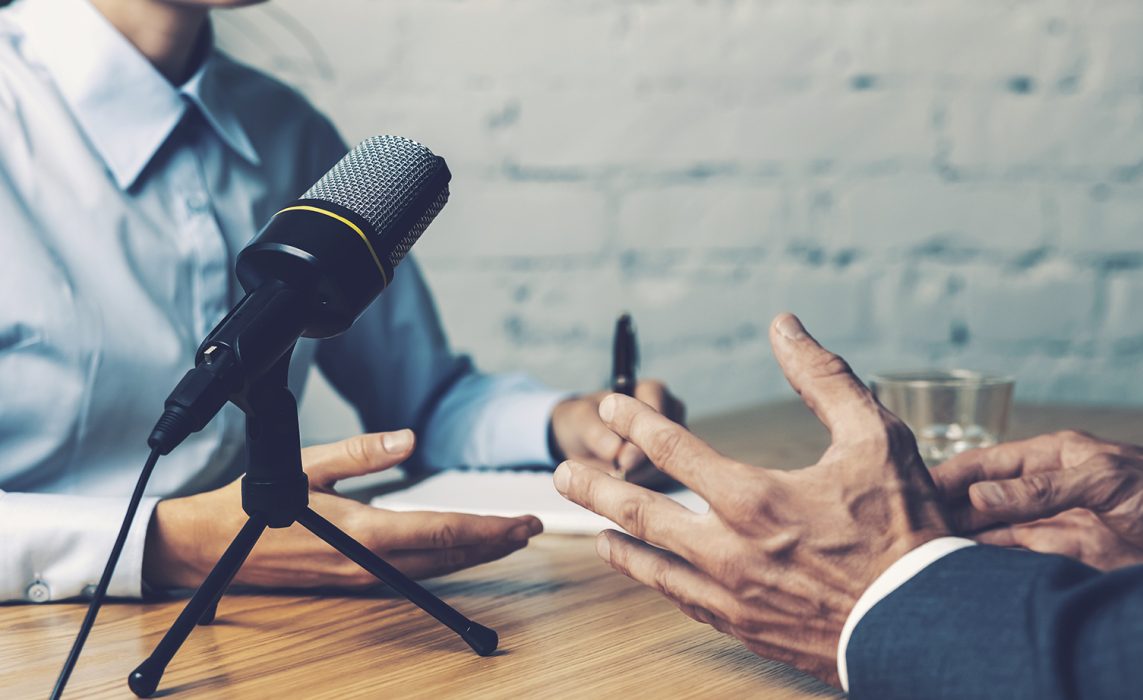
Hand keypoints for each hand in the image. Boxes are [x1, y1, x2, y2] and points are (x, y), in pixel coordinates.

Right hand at [144, 429, 542, 589]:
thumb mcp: (308, 464)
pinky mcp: (353, 580)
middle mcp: (368, 563)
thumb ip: (363, 452)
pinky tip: (461, 549)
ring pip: (433, 568)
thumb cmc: (256, 503)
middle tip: (532, 528)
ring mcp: (361, 577)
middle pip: (447, 556)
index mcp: (362, 532)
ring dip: (474, 553)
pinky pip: (412, 573)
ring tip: (509, 538)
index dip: (489, 529)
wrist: (210, 550)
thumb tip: (409, 438)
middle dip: (494, 543)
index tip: (523, 522)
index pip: (441, 531)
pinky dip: (445, 559)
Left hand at [554, 313, 949, 684]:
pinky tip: (648, 574)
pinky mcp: (745, 629)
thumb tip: (784, 326)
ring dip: (616, 539)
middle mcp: (729, 549)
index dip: (637, 421)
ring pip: (652, 565)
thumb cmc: (906, 529)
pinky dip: (656, 582)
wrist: (926, 625)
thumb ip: (824, 378)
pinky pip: (684, 603)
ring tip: (592, 527)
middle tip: (563, 472)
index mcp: (753, 498)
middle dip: (597, 486)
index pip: (672, 449)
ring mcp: (732, 595)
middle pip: (640, 511)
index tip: (612, 404)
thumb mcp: (875, 438)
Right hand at [931, 431, 1142, 570]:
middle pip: (983, 498)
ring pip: (992, 532)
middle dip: (949, 509)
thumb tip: (978, 497)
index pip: (988, 462)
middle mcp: (1042, 490)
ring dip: (964, 538)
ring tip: (928, 547)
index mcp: (1051, 457)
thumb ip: (1038, 490)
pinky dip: (988, 563)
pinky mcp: (1062, 556)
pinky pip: (1014, 559)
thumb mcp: (1101, 479)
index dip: (952, 474)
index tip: (918, 487)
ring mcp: (1051, 524)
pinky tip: (963, 566)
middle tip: (913, 524)